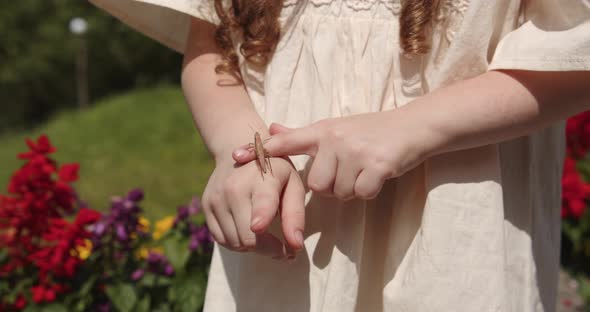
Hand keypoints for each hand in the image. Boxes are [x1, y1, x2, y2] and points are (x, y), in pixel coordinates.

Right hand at [202, 155, 305, 259]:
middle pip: (248, 237)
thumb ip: (296, 215)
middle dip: (269, 249)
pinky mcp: (206, 206)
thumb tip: (295, 246)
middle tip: (283, 248)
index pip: (261, 202)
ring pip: (235, 243)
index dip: (260, 216)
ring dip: (254, 247)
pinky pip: (221, 240)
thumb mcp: (293, 184)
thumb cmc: (274, 171)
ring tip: (266, 235)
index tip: (260, 227)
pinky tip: (248, 232)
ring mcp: (216, 197)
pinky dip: (237, 243)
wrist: (238, 148)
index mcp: (263, 179)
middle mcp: (234, 188)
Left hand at [233, 111, 433, 199]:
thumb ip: (301, 133)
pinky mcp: (376, 166)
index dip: (261, 151)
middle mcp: (335, 139)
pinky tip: (376, 175)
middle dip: (330, 186)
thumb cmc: (370, 130)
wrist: (413, 127)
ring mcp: (355, 152)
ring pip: (337, 192)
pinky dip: (368, 191)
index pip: (286, 141)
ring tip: (362, 170)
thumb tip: (270, 129)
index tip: (236, 157)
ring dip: (350, 189)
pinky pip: (360, 194)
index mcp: (323, 130)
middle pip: (315, 184)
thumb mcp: (334, 127)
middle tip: (347, 170)